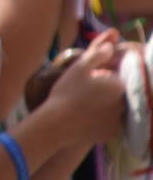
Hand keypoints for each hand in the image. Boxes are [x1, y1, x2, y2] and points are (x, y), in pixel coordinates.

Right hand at [42, 29, 126, 146]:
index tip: (90, 80)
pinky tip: (87, 119)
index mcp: (118, 85)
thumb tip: (111, 46)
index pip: (116, 78)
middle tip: (85, 93)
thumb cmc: (66, 92)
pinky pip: (111, 124)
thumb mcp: (79, 67)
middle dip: (106, 92)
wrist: (56, 123)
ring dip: (106, 107)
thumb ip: (97, 54)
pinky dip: (103, 121)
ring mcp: (119, 120)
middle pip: (118, 94)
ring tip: (85, 106)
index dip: (103, 77)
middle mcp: (124, 103)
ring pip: (115, 109)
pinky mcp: (111, 133)